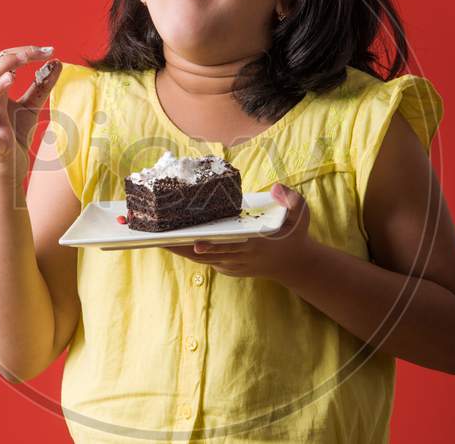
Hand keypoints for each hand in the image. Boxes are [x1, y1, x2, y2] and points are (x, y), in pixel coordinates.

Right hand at [0, 45, 61, 181]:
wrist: (9, 167)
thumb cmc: (15, 134)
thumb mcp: (30, 107)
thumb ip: (41, 86)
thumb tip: (57, 62)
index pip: (1, 64)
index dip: (22, 53)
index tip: (48, 50)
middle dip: (2, 63)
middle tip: (26, 56)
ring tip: (11, 78)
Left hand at [162, 183, 311, 280]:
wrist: (294, 265)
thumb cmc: (295, 235)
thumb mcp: (302, 215)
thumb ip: (292, 200)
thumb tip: (275, 188)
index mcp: (254, 245)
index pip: (230, 247)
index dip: (212, 246)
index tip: (195, 242)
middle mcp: (238, 258)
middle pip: (204, 254)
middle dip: (180, 246)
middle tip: (156, 236)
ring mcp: (230, 265)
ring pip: (198, 258)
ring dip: (176, 248)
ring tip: (152, 236)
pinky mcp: (225, 267)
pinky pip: (201, 259)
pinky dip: (184, 250)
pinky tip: (168, 238)